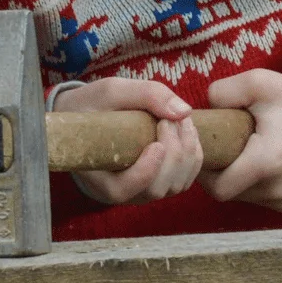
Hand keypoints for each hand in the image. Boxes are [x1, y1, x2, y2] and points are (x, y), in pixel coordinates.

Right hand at [51, 75, 205, 205]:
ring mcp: (143, 190)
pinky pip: (186, 179)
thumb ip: (146, 94)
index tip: (157, 144)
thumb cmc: (94, 104)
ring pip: (176, 186)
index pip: (122, 190)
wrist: (87, 115)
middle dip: (173, 154)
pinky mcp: (160, 183)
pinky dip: (194, 155)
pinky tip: (187, 130)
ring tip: (180, 120)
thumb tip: (184, 112)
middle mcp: (121, 191)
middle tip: (170, 119)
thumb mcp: (111, 91)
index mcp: (97, 176)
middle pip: (156, 188)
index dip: (145, 172)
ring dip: (187, 153)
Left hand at [200, 70, 281, 212]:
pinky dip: (250, 182)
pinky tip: (255, 158)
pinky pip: (259, 197)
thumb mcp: (258, 82)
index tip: (203, 146)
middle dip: (216, 171)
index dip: (202, 169)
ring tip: (238, 147)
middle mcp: (277, 190)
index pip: (216, 186)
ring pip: (242, 196)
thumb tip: (202, 110)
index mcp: (267, 163)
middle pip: (227, 192)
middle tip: (217, 144)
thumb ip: (221, 92)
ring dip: (233, 177)